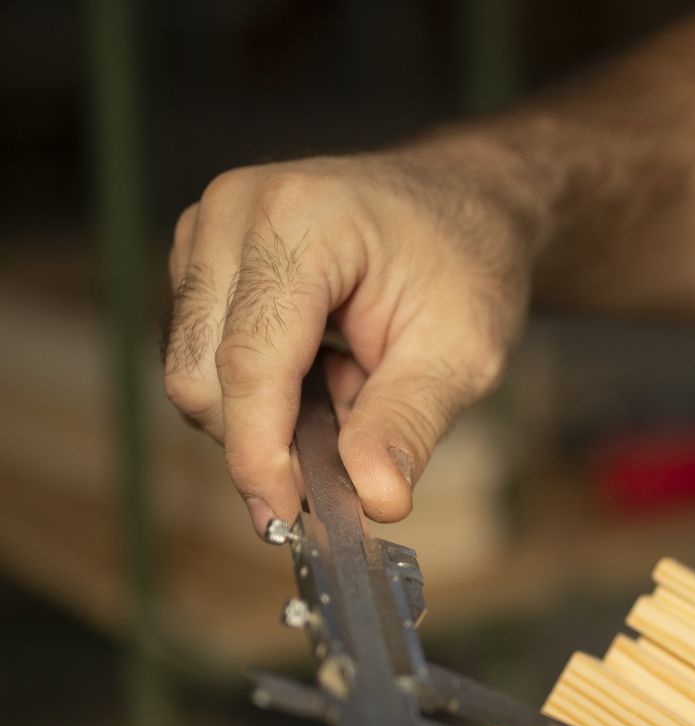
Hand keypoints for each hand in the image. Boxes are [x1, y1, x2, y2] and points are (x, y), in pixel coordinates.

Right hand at [163, 147, 534, 534]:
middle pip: (202, 375)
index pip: (249, 361)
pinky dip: (261, 389)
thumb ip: (409, 424)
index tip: (283, 520)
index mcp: (299, 219)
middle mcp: (233, 213)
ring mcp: (205, 231)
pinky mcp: (198, 258)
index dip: (261, 453)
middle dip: (267, 438)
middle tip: (353, 454)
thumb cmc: (469, 264)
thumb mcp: (463, 351)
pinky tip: (324, 368)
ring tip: (353, 385)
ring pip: (194, 374)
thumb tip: (375, 498)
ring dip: (269, 413)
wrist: (466, 205)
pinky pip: (202, 358)